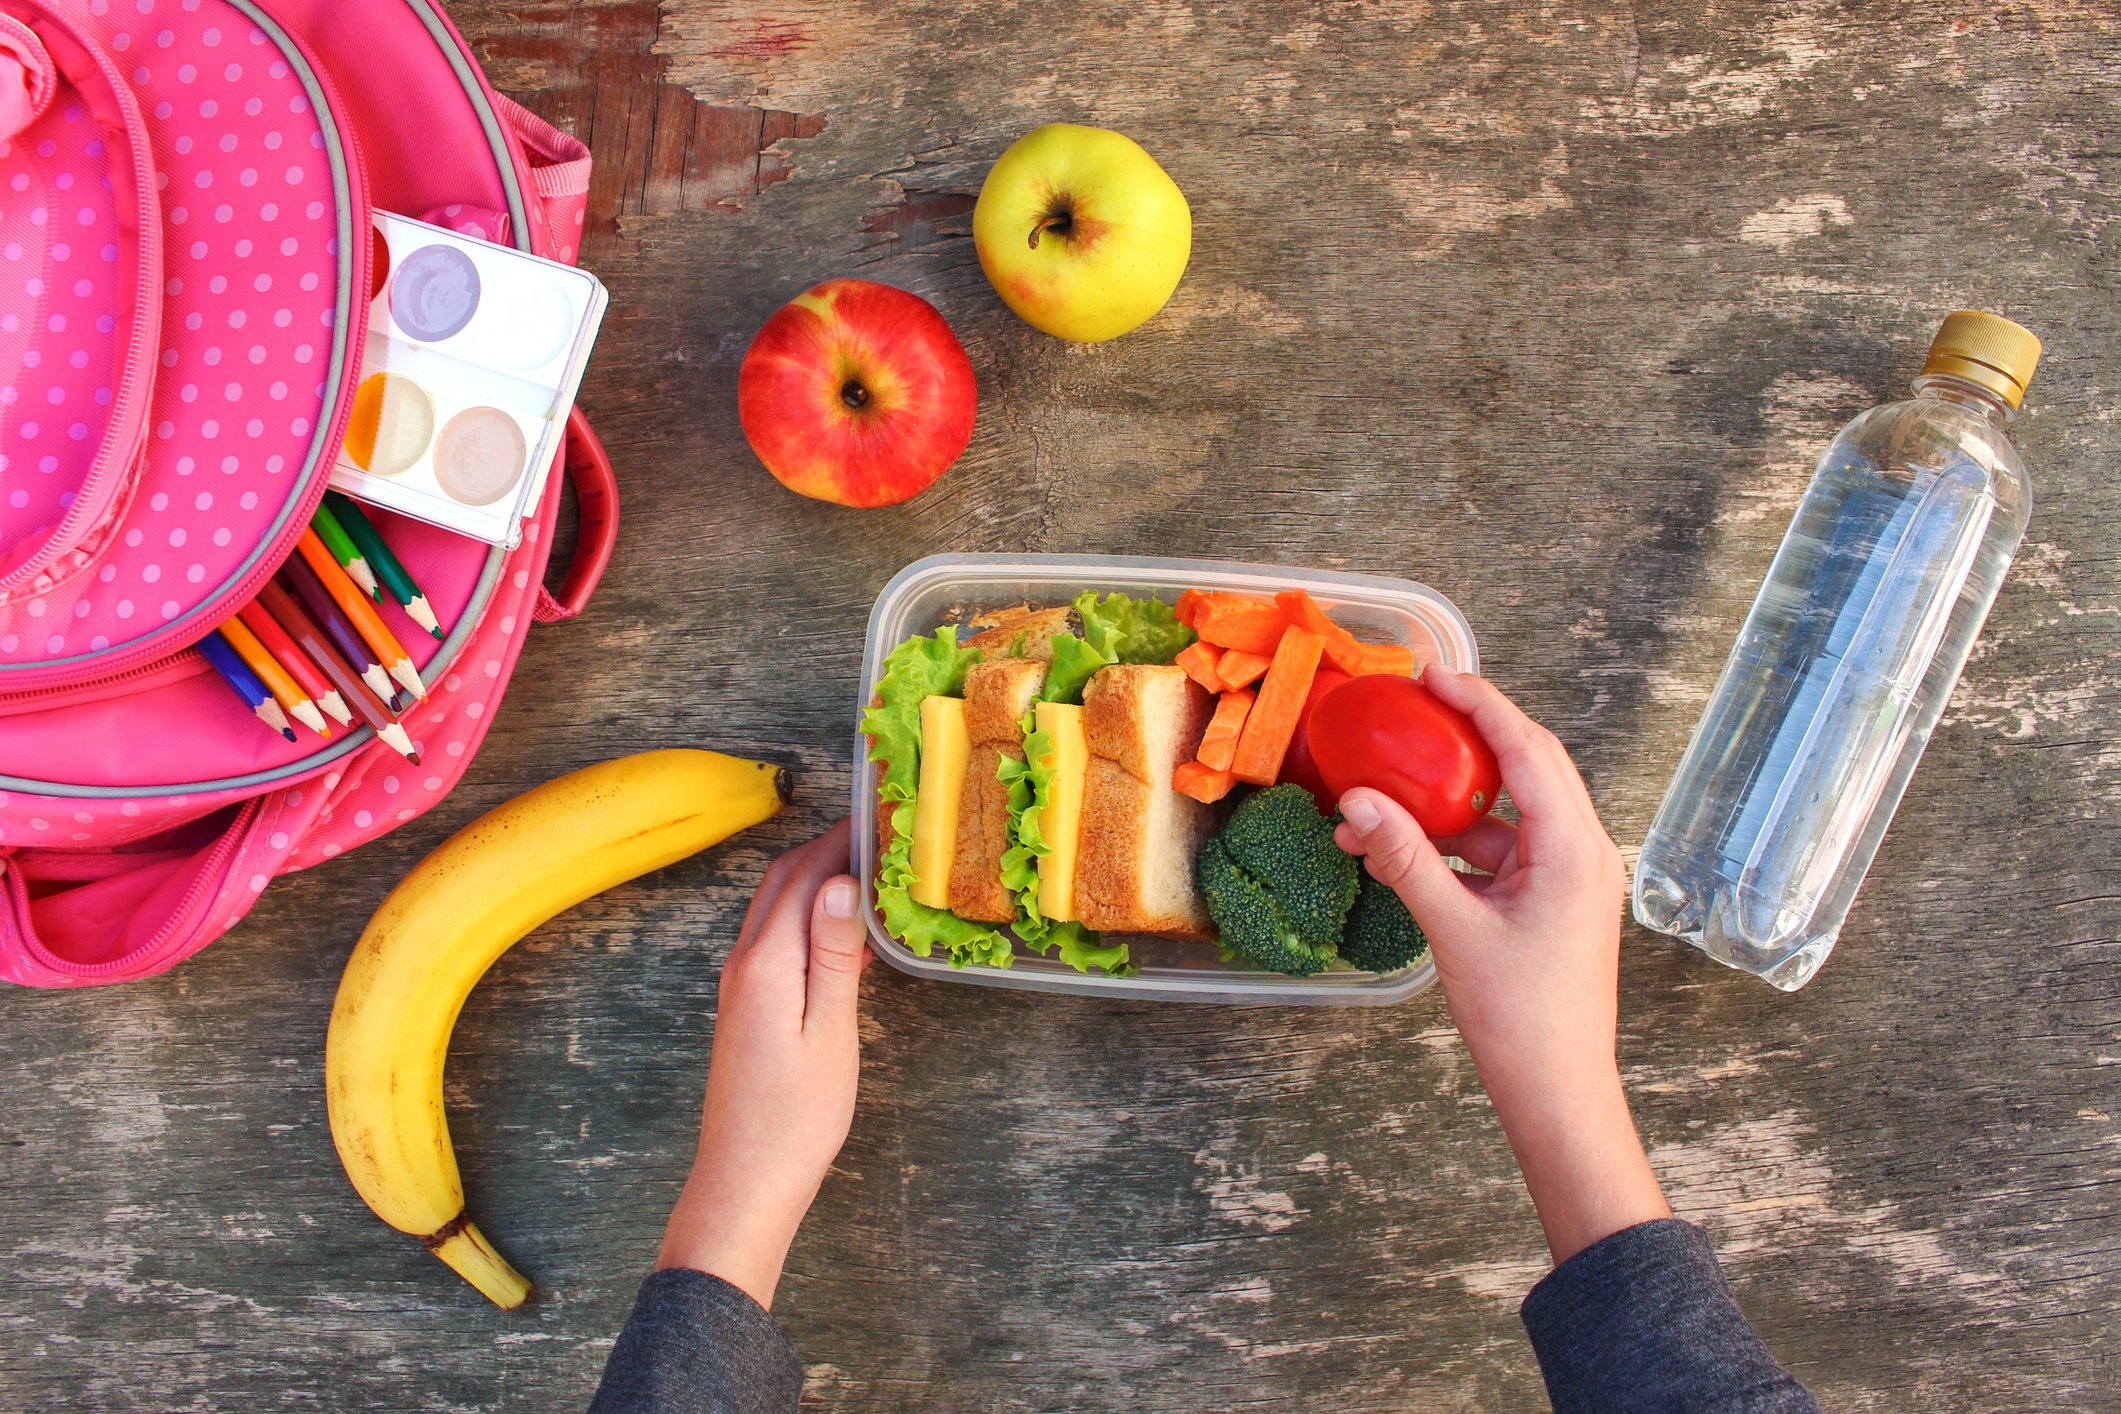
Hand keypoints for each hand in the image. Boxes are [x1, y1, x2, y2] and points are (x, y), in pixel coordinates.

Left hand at [656, 819, 869, 1308]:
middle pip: (781, 882)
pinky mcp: (744, 1008)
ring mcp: (739, 986)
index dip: (840, 840)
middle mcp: (744, 964)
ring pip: (775, 908)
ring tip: (867, 873)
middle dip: (825, 849)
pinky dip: (806, 918)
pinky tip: (843, 937)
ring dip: (814, 881)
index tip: (879, 816)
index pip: (804, 877)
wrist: (745, 1181)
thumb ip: (832, 953)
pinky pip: (774, 940)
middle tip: (878, 834)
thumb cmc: (795, 1118)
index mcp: (766, 963)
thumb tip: (840, 883)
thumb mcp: (829, 1031)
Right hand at [1333, 665, 1668, 1264]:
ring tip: (1388, 798)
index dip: (1481, 704)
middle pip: (1531, 766)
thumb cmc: (1521, 1021)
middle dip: (1473, 733)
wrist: (1559, 1093)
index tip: (1435, 674)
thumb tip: (1358, 802)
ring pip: (1513, 812)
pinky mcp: (1556, 904)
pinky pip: (1506, 851)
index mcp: (1575, 849)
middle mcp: (1585, 853)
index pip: (1529, 749)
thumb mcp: (1453, 930)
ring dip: (1454, 802)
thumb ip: (1406, 858)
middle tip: (1420, 702)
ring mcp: (1574, 879)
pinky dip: (1460, 843)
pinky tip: (1408, 851)